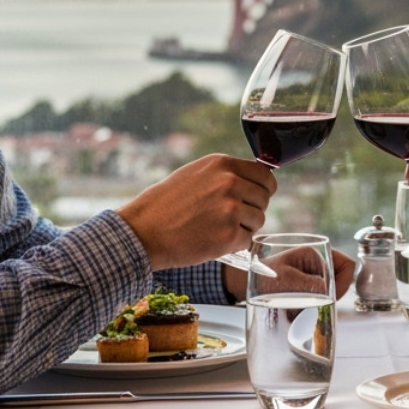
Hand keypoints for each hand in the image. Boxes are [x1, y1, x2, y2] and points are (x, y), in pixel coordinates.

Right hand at [117, 154, 274, 269]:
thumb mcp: (195, 174)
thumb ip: (225, 174)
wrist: (143, 231)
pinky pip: (247, 239)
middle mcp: (230, 183)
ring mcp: (230, 209)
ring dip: (244, 227)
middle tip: (230, 217)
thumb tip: (255, 179)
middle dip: (252, 209)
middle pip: (264, 198)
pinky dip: (234, 244)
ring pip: (258, 220)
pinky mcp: (229, 235)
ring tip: (218, 228)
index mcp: (222, 164)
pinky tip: (213, 240)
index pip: (265, 174)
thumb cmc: (165, 204)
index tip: (257, 196)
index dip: (264, 188)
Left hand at [221, 246, 354, 301]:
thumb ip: (311, 286)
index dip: (343, 282)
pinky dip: (312, 307)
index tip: (331, 297)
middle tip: (315, 306)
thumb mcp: (287, 281)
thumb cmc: (261, 277)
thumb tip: (330, 296)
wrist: (242, 283)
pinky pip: (319, 298)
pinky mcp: (305, 286)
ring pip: (330, 291)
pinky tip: (297, 310)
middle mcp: (315, 263)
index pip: (346, 265)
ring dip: (320, 303)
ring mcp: (311, 274)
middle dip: (330, 296)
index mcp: (314, 253)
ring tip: (301, 308)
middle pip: (339, 280)